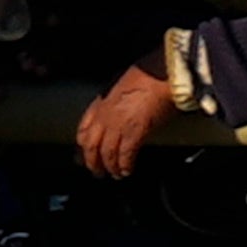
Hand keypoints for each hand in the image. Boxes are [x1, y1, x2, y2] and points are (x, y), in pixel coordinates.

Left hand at [76, 60, 177, 179]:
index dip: (83, 146)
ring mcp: (118, 124)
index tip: (85, 154)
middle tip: (98, 172)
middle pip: (91, 146)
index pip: (84, 129)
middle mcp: (105, 115)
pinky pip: (125, 154)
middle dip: (93, 162)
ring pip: (107, 153)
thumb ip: (115, 100)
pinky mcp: (134, 132)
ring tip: (116, 174)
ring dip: (111, 167)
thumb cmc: (149, 73)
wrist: (163, 72)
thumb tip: (120, 110)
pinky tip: (128, 170)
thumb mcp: (122, 84)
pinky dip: (126, 165)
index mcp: (101, 101)